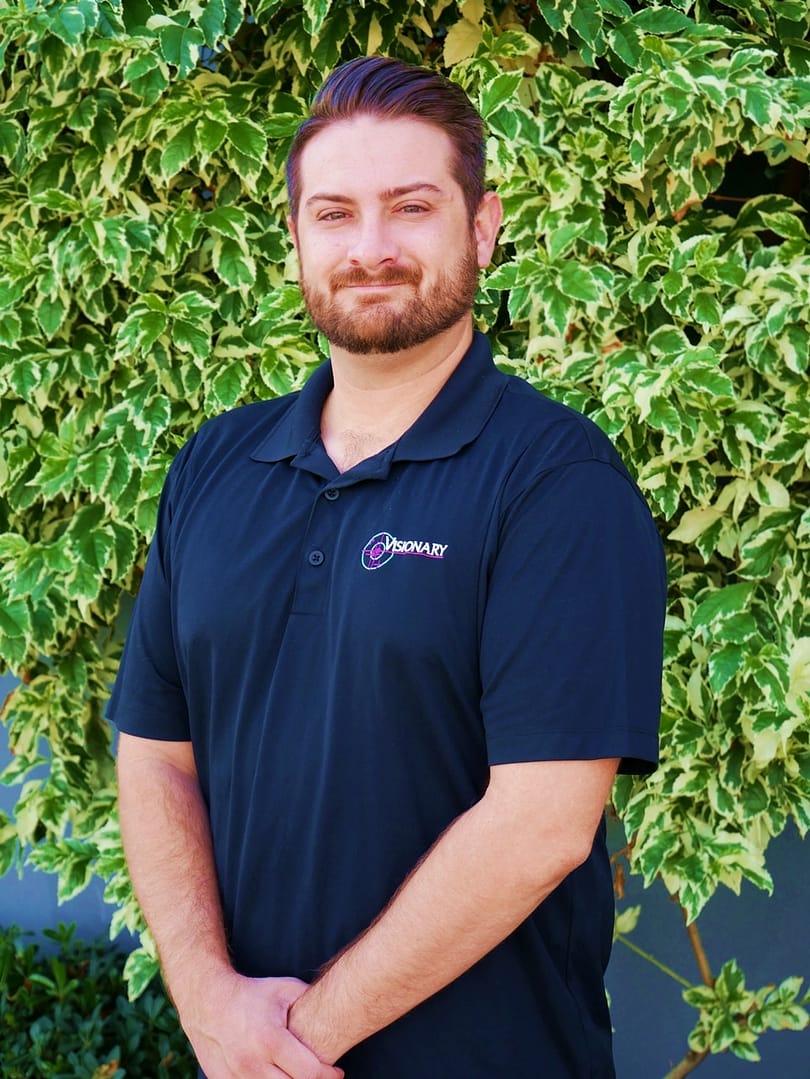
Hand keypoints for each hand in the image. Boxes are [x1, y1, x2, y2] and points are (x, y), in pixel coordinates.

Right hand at [178, 969, 344, 1078]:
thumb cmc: (252, 993)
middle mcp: (252, 1063)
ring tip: (298, 1073)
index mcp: (270, 1040)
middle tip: (321, 1075)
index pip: (309, 1073)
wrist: (208, 1000)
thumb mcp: (284, 990)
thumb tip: (337, 1010)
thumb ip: (310, 1002)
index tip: (337, 1072)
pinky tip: (276, 1074)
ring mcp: (235, 1076)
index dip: (329, 1076)